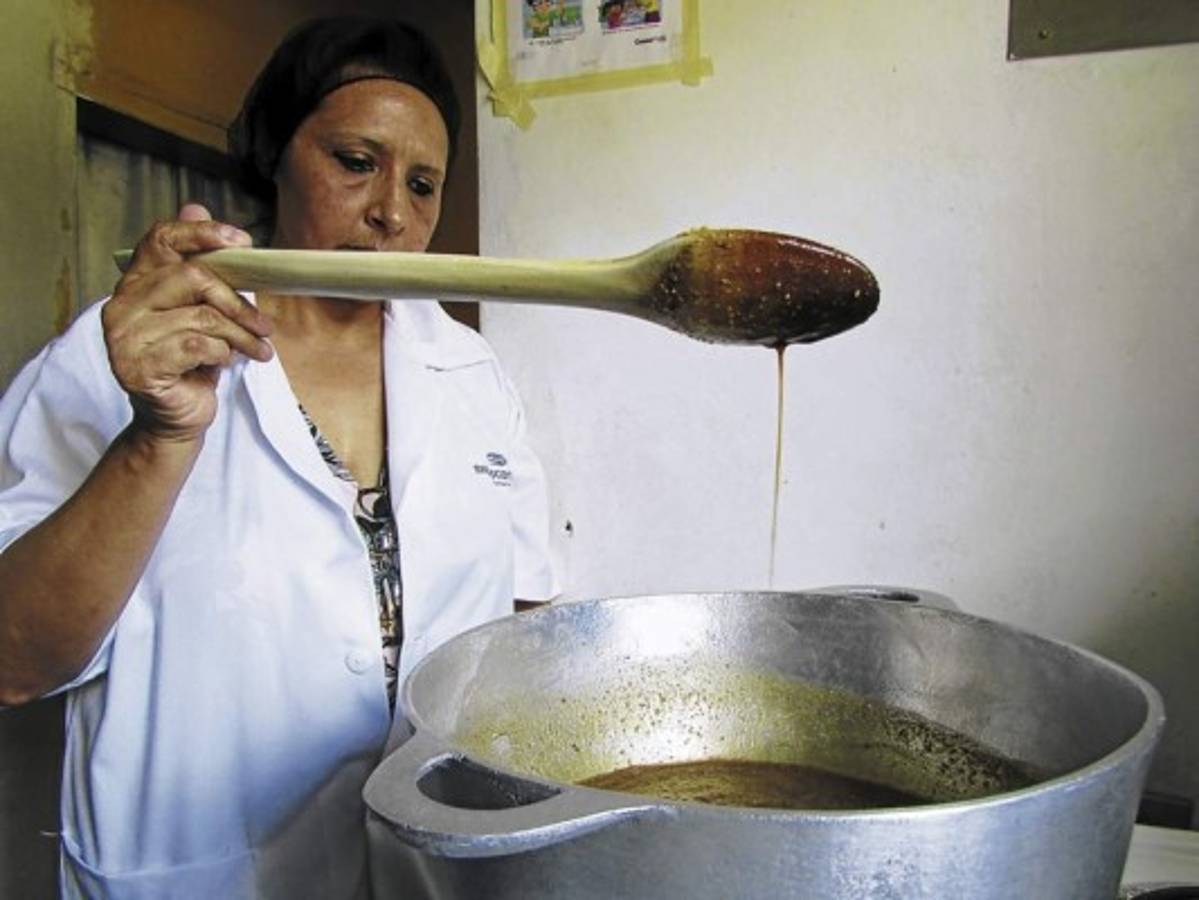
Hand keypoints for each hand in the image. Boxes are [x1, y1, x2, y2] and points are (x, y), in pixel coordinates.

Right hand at [102, 204, 273, 443]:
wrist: (177, 418)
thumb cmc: (191, 364)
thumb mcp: (202, 313)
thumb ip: (200, 268)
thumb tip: (196, 206)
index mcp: (135, 284)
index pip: (162, 240)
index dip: (202, 234)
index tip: (243, 242)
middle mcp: (122, 305)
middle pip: (193, 278)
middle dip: (238, 302)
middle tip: (263, 325)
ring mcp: (124, 337)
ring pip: (201, 316)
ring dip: (240, 335)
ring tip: (258, 349)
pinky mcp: (137, 366)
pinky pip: (196, 345)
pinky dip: (222, 353)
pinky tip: (227, 363)